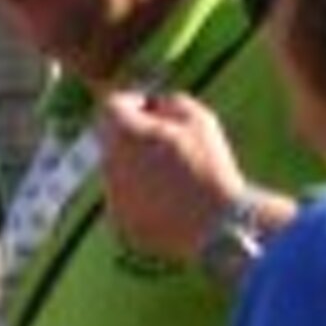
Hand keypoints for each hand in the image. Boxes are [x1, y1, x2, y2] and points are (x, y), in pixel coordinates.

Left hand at [95, 84, 245, 263]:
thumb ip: (171, 102)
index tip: (155, 111)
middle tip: (170, 144)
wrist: (216, 222)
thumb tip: (155, 105)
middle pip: (113, 140)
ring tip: (177, 177)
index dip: (133, 103)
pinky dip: (144, 197)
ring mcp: (111, 195)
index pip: (111, 107)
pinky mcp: (119, 221)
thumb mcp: (200, 120)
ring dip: (139, 167)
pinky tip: (174, 202)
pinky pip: (126, 200)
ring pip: (119, 171)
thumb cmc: (210, 165)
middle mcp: (108, 164)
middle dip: (135, 136)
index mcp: (124, 135)